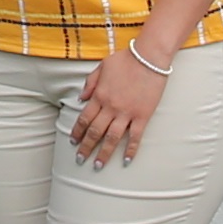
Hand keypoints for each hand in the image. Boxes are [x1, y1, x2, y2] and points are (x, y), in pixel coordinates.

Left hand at [69, 44, 164, 165]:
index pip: (84, 118)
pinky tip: (125, 161)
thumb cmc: (126, 59)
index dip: (77, 131)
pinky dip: (130, 150)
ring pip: (112, 138)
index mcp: (99, 96)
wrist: (148, 58)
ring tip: (97, 166)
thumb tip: (80, 98)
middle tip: (80, 160)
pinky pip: (135, 137)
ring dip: (104, 153)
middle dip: (86, 147)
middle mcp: (110, 107)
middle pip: (95, 132)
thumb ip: (90, 83)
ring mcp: (127, 113)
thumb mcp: (102, 66)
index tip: (73, 141)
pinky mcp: (142, 116)